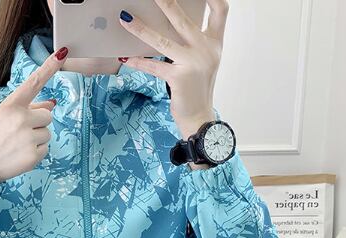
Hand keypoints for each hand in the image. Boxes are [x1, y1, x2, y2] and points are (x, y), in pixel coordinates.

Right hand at [0, 47, 68, 185]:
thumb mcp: (4, 117)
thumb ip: (28, 108)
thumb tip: (52, 104)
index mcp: (11, 105)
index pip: (34, 82)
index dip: (49, 67)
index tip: (62, 54)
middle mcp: (20, 118)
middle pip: (48, 115)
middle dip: (38, 122)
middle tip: (20, 132)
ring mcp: (28, 137)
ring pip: (47, 132)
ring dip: (37, 138)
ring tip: (18, 144)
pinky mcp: (34, 155)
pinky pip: (45, 148)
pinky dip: (36, 152)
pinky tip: (21, 154)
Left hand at [118, 0, 228, 139]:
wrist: (200, 118)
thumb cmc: (197, 90)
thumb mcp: (202, 63)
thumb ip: (193, 43)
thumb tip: (168, 25)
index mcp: (215, 44)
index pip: (220, 11)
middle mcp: (206, 51)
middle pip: (183, 20)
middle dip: (167, 3)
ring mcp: (193, 64)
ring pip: (162, 41)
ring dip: (141, 29)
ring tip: (126, 19)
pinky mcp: (178, 78)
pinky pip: (153, 66)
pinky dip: (137, 62)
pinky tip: (125, 58)